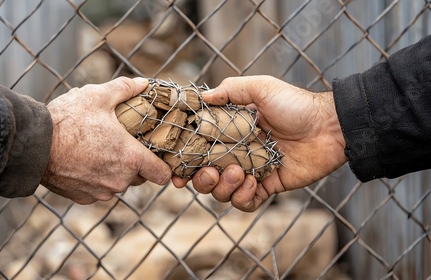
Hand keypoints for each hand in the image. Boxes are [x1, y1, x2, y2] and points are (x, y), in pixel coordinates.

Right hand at [41, 77, 170, 203]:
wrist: (33, 145)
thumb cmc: (67, 120)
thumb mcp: (98, 96)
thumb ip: (125, 89)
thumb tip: (144, 83)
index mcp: (130, 158)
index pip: (163, 175)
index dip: (163, 165)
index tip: (157, 155)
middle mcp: (120, 180)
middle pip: (140, 177)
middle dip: (135, 162)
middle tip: (122, 144)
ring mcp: (101, 191)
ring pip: (119, 183)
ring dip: (115, 170)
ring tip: (100, 149)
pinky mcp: (84, 197)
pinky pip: (99, 190)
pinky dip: (96, 179)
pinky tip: (84, 161)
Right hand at [172, 76, 346, 211]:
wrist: (329, 127)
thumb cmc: (295, 104)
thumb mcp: (261, 88)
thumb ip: (230, 90)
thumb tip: (202, 97)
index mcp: (229, 132)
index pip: (200, 150)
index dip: (185, 162)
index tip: (177, 171)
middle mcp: (236, 153)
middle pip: (206, 177)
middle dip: (202, 180)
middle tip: (211, 172)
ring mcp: (251, 171)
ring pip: (223, 192)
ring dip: (224, 188)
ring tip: (239, 173)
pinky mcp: (268, 185)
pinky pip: (247, 203)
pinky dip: (243, 198)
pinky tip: (252, 184)